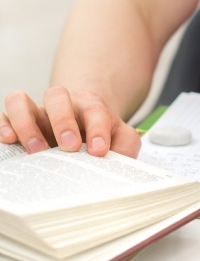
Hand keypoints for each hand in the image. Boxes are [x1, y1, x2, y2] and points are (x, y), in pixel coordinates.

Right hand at [1, 86, 140, 156]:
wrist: (86, 123)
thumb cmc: (103, 132)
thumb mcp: (123, 138)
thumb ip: (126, 147)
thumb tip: (122, 164)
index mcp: (91, 107)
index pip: (95, 111)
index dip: (98, 130)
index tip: (99, 150)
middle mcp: (62, 105)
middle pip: (57, 96)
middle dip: (62, 121)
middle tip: (69, 146)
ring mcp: (38, 112)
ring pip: (21, 101)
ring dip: (27, 124)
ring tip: (37, 150)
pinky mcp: (19, 122)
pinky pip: (4, 116)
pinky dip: (3, 125)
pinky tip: (9, 140)